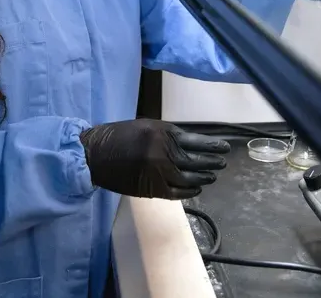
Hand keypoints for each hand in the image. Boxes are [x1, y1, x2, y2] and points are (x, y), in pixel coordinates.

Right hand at [79, 119, 229, 198]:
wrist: (96, 155)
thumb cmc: (120, 136)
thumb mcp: (146, 127)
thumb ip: (168, 134)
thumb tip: (190, 142)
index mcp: (162, 134)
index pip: (195, 141)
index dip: (212, 146)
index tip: (224, 147)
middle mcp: (163, 154)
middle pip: (195, 161)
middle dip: (211, 162)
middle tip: (222, 163)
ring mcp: (158, 173)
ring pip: (189, 179)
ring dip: (203, 178)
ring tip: (212, 176)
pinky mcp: (151, 189)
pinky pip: (176, 193)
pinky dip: (189, 191)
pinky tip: (197, 189)